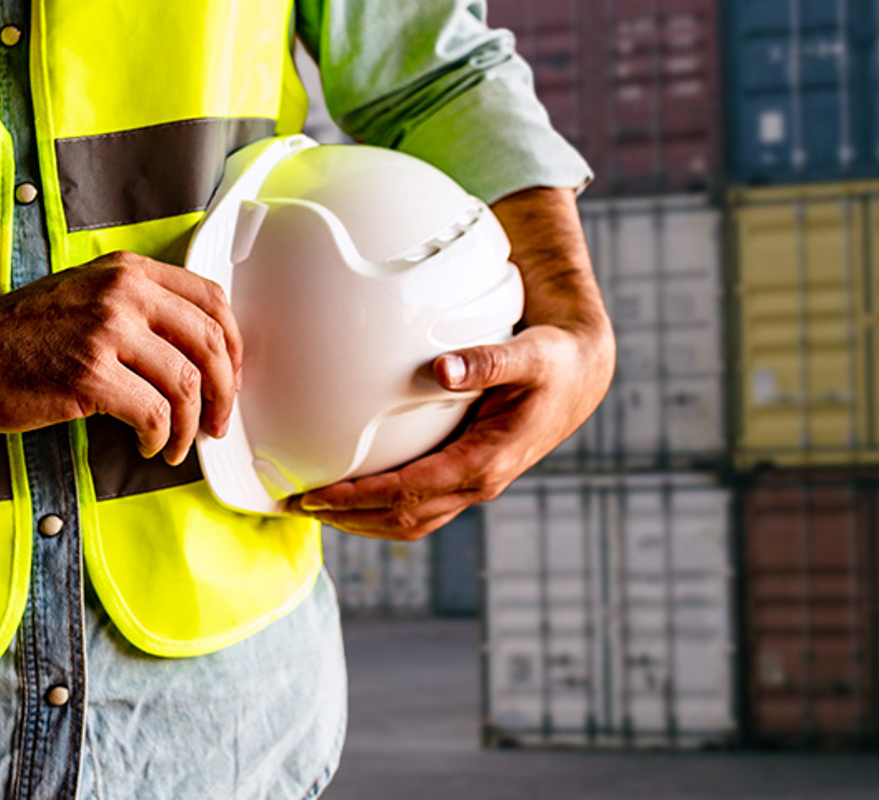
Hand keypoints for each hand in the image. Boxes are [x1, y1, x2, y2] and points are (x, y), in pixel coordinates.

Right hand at [0, 251, 242, 464]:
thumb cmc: (18, 335)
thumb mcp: (86, 296)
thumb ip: (140, 310)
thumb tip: (197, 353)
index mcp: (128, 271)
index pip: (212, 300)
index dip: (232, 346)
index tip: (230, 378)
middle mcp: (123, 293)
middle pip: (209, 344)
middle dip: (222, 392)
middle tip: (215, 422)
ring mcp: (106, 331)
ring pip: (185, 384)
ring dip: (188, 425)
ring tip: (174, 445)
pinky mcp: (89, 374)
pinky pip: (153, 413)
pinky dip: (159, 438)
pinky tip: (146, 446)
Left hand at [285, 186, 613, 539]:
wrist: (582, 377)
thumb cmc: (554, 363)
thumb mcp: (528, 355)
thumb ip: (487, 361)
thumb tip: (444, 369)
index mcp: (486, 461)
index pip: (408, 493)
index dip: (357, 498)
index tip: (315, 495)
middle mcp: (479, 483)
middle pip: (401, 520)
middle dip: (347, 518)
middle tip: (296, 505)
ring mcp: (475, 486)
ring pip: (410, 523)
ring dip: (361, 522)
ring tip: (315, 509)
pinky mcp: (470, 478)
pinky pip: (421, 507)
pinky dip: (382, 510)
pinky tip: (354, 495)